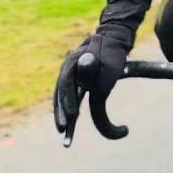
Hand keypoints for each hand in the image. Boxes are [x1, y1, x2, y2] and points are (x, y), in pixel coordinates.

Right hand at [53, 26, 130, 145]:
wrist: (112, 41)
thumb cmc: (112, 55)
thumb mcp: (108, 62)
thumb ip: (96, 66)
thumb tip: (86, 59)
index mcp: (74, 62)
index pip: (67, 84)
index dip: (68, 100)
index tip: (74, 115)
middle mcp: (66, 68)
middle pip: (60, 93)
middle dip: (61, 112)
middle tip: (63, 129)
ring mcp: (66, 74)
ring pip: (60, 97)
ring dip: (61, 114)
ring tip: (63, 132)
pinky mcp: (70, 81)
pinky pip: (64, 97)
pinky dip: (64, 110)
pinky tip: (67, 124)